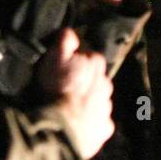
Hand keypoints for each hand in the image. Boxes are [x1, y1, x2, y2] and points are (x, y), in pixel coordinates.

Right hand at [36, 28, 113, 159]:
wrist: (61, 126)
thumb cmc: (56, 90)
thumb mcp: (55, 58)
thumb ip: (65, 41)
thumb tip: (70, 32)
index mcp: (96, 63)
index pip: (86, 55)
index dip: (71, 60)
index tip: (60, 68)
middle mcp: (106, 84)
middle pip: (93, 79)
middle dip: (81, 82)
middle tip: (62, 89)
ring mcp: (106, 107)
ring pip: (96, 100)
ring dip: (85, 102)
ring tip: (67, 107)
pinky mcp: (104, 127)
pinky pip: (98, 122)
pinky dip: (89, 122)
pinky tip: (75, 122)